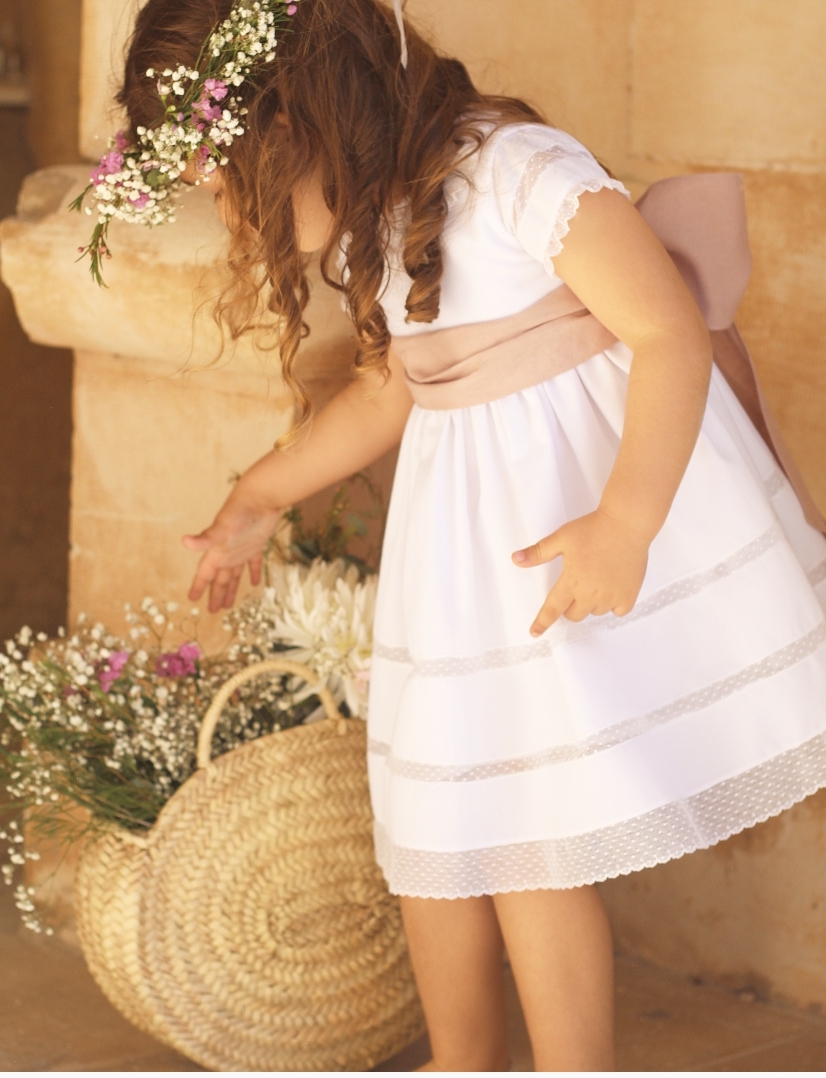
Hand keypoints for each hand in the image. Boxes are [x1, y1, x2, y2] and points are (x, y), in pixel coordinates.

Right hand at [183, 490, 281, 612]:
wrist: (260, 496)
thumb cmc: (239, 512)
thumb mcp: (221, 529)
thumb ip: (205, 539)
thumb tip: (184, 542)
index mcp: (217, 551)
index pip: (205, 573)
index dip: (199, 586)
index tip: (192, 599)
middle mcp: (227, 552)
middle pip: (219, 578)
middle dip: (215, 593)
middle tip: (213, 611)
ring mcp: (242, 548)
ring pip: (235, 573)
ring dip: (231, 588)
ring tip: (229, 603)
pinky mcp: (257, 544)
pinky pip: (254, 563)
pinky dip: (254, 572)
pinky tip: (255, 583)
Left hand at [512, 508, 649, 635]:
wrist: (626, 524)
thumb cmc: (593, 529)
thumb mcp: (561, 538)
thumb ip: (538, 552)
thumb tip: (516, 559)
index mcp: (572, 581)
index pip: (553, 609)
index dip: (542, 622)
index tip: (535, 632)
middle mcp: (591, 593)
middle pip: (574, 615)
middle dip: (569, 606)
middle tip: (575, 587)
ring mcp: (611, 596)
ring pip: (595, 612)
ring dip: (591, 604)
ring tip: (596, 580)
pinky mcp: (629, 594)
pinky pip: (618, 611)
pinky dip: (613, 605)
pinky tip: (612, 589)